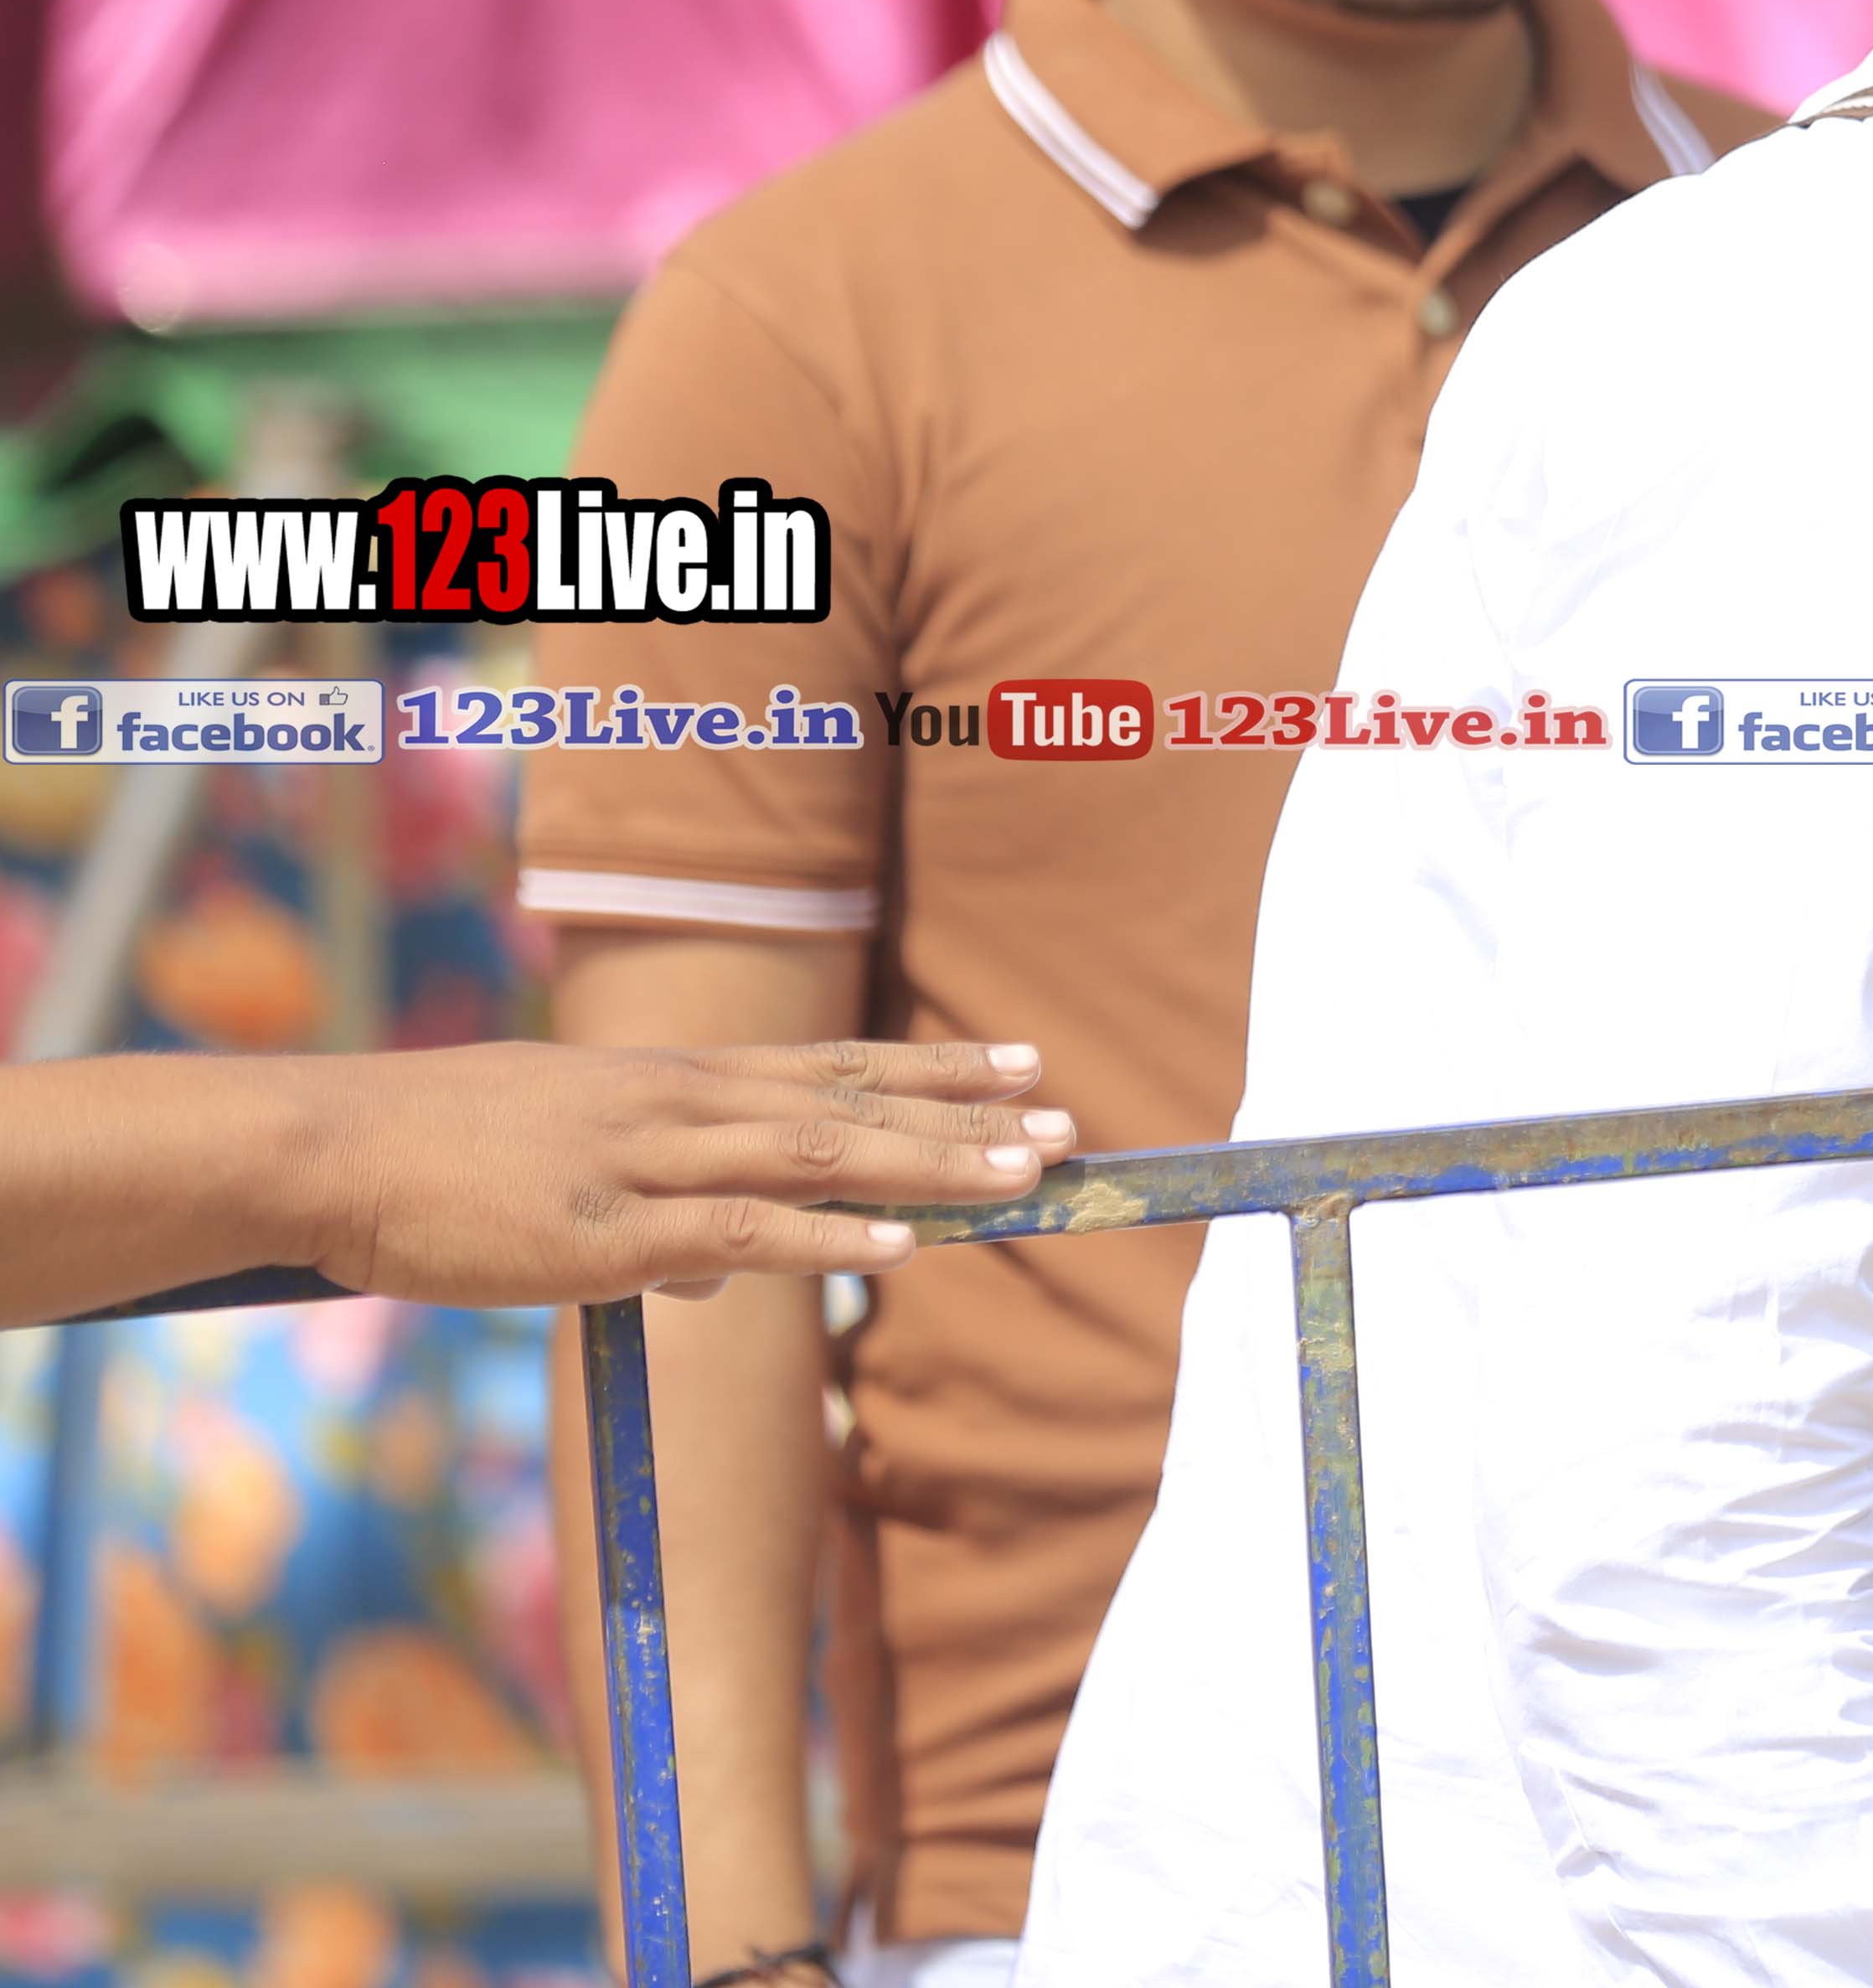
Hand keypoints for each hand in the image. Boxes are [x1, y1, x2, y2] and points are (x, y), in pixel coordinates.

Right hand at [296, 1039, 1073, 1305]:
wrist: (335, 1152)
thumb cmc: (444, 1157)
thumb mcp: (566, 1160)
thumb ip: (655, 1214)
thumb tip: (709, 1279)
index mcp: (675, 1085)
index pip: (835, 1064)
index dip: (936, 1069)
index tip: (1025, 1066)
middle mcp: (681, 1107)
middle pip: (852, 1101)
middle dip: (966, 1116)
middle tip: (1066, 1122)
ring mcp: (648, 1164)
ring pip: (819, 1153)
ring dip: (930, 1163)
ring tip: (1023, 1173)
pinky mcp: (608, 1232)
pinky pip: (739, 1233)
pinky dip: (826, 1237)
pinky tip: (899, 1246)